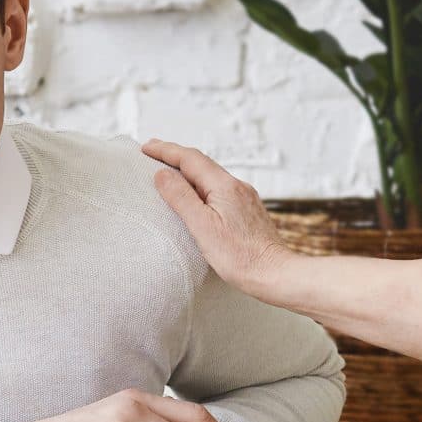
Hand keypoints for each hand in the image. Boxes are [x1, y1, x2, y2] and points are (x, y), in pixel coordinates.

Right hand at [141, 138, 291, 298]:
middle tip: (152, 152)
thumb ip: (181, 198)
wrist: (275, 274)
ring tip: (170, 172)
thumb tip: (162, 174)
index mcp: (225, 186)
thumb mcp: (202, 227)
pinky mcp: (248, 212)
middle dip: (175, 156)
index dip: (166, 151)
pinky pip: (220, 190)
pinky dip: (202, 186)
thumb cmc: (240, 257)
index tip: (145, 148)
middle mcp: (238, 187)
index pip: (190, 158)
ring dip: (189, 171)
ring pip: (211, 177)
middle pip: (202, 163)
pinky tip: (197, 195)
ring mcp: (245, 199)